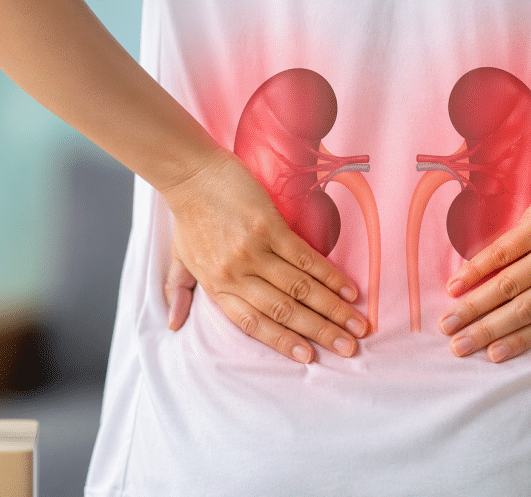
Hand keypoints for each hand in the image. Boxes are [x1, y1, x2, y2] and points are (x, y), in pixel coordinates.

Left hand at [160, 148, 367, 362]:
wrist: (190, 173)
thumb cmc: (188, 216)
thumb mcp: (179, 259)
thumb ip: (178, 293)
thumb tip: (173, 325)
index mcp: (217, 287)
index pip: (254, 324)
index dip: (284, 342)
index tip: (309, 357)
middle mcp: (237, 274)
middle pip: (285, 311)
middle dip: (321, 333)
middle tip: (349, 349)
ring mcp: (254, 250)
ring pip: (300, 288)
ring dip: (333, 309)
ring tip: (357, 325)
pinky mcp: (268, 226)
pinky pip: (305, 257)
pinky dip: (330, 276)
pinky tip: (349, 289)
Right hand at [439, 143, 530, 361]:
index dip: (518, 342)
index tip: (490, 356)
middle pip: (522, 311)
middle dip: (486, 332)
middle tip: (457, 347)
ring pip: (508, 286)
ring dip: (473, 307)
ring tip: (448, 321)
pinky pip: (502, 253)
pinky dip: (475, 271)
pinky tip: (454, 285)